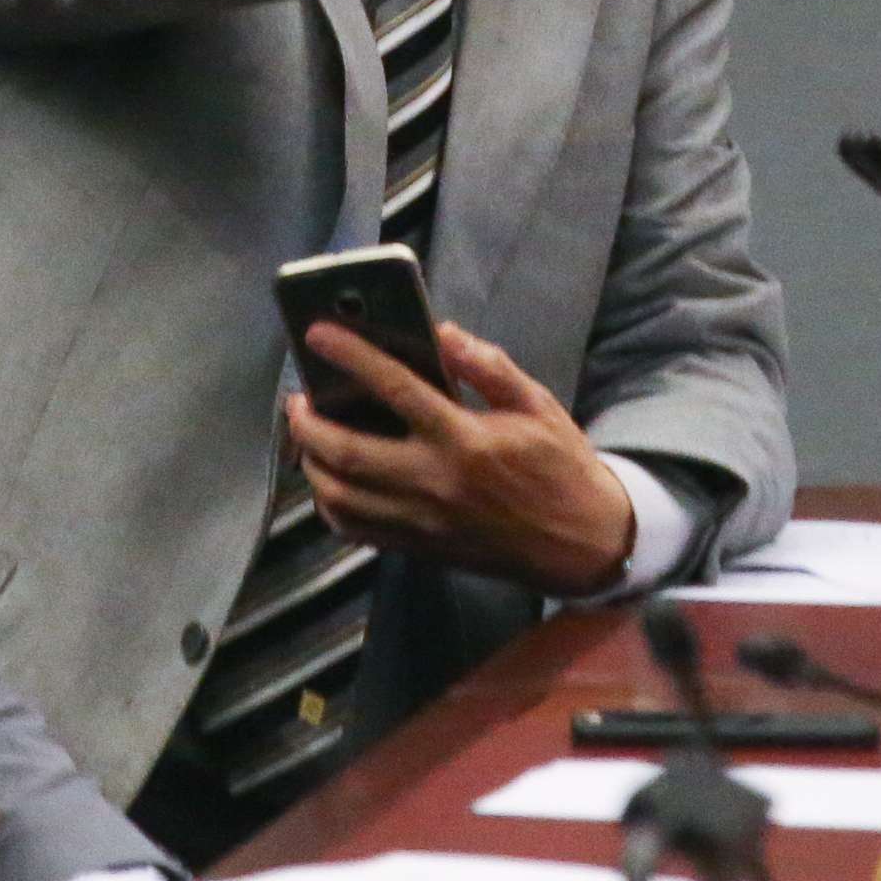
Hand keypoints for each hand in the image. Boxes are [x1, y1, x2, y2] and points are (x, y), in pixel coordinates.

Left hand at [285, 322, 633, 597]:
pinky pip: (355, 530)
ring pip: (340, 496)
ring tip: (307, 436)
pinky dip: (331, 504)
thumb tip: (442, 332)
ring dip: (310, 463)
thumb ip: (489, 366)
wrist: (583, 545)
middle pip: (346, 452)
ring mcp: (422, 522)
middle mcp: (435, 482)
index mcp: (466, 440)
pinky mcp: (418, 548)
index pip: (395, 388)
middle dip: (307, 421)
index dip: (351, 356)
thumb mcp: (538, 405)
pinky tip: (330, 481)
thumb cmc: (561, 467)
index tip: (318, 332)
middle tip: (297, 398)